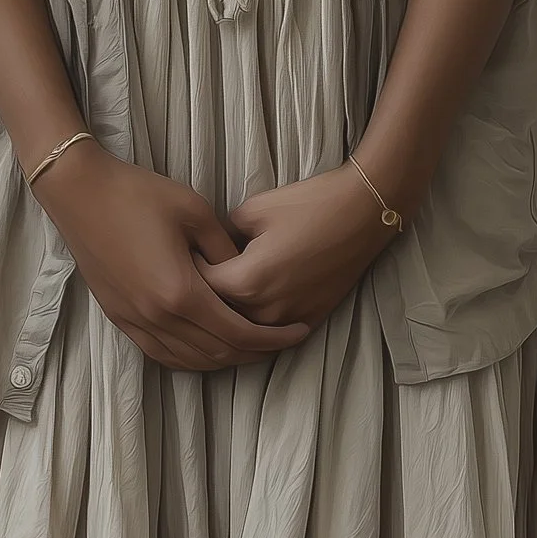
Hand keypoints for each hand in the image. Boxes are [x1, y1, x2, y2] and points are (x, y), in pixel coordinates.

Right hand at [33, 143, 315, 371]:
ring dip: (224, 359)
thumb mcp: (194, 210)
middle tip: (280, 340)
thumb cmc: (138, 193)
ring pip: (190, 361)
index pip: (237, 333)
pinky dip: (192, 358)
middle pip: (217, 353)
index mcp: (181, 293)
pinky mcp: (120, 318)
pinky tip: (206, 346)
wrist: (79, 193)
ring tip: (250, 344)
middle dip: (254, 352)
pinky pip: (163, 355)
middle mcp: (158, 318)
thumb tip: (242, 273)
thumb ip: (224, 248)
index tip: (298, 331)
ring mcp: (136, 323)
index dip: (272, 339)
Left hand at [193, 163, 395, 334]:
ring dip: (227, 315)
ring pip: (244, 331)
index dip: (184, 272)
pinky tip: (245, 306)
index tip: (175, 259)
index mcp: (247, 281)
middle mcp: (265, 311)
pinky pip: (271, 333)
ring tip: (213, 294)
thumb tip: (213, 249)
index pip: (199, 289)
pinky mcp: (309, 320)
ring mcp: (289, 320)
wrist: (362, 214)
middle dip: (201, 298)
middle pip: (218, 316)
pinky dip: (255, 325)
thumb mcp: (253, 209)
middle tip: (188, 279)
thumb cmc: (308, 204)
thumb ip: (223, 235)